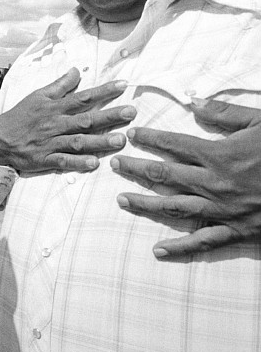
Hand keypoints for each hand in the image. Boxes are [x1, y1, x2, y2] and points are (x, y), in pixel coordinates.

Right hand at [0, 67, 134, 172]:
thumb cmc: (20, 117)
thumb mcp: (37, 96)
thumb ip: (60, 85)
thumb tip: (77, 71)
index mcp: (54, 108)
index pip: (82, 97)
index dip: (103, 91)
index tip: (123, 85)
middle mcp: (55, 124)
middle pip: (85, 119)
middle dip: (109, 116)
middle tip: (131, 112)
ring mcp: (50, 142)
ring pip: (78, 141)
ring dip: (99, 141)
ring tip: (120, 140)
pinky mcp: (45, 159)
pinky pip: (63, 161)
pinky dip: (78, 162)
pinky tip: (94, 164)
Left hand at [111, 99, 260, 257]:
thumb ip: (225, 114)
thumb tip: (194, 101)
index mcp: (219, 154)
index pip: (173, 144)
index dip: (149, 138)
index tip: (130, 135)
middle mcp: (214, 182)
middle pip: (164, 174)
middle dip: (135, 168)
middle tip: (113, 163)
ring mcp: (223, 209)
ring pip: (173, 206)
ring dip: (145, 203)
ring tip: (121, 200)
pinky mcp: (238, 230)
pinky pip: (203, 240)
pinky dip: (180, 247)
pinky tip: (158, 250)